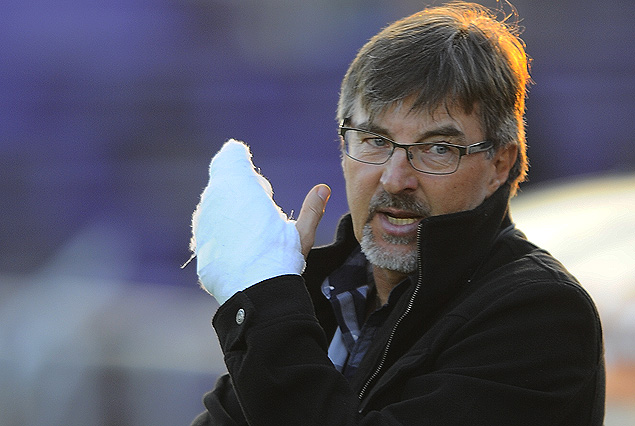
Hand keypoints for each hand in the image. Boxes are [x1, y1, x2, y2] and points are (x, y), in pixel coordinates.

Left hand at [190, 140, 326, 304]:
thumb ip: (312, 208)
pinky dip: (222, 236)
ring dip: (229, 213)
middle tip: (259, 207)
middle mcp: (215, 200)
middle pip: (223, 183)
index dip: (242, 162)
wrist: (253, 293)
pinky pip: (209, 233)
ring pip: (213, 208)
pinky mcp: (200, 246)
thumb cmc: (280, 259)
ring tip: (252, 231)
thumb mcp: (303, 233)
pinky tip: (239, 250)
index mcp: (239, 187)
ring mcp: (203, 224)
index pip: (232, 157)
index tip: (257, 180)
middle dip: (239, 190)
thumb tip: (323, 188)